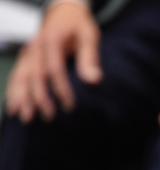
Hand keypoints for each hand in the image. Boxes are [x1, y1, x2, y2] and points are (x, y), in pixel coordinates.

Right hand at [5, 1, 101, 122]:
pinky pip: (16, 76)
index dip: (61, 89)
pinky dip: (14, 92)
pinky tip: (13, 108)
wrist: (63, 11)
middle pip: (35, 76)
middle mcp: (36, 48)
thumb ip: (90, 58)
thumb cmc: (79, 25)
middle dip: (41, 98)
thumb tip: (94, 81)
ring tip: (26, 118)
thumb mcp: (89, 36)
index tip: (70, 107)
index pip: (54, 70)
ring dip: (22, 98)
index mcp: (52, 41)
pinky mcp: (26, 57)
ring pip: (21, 77)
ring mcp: (28, 53)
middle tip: (50, 117)